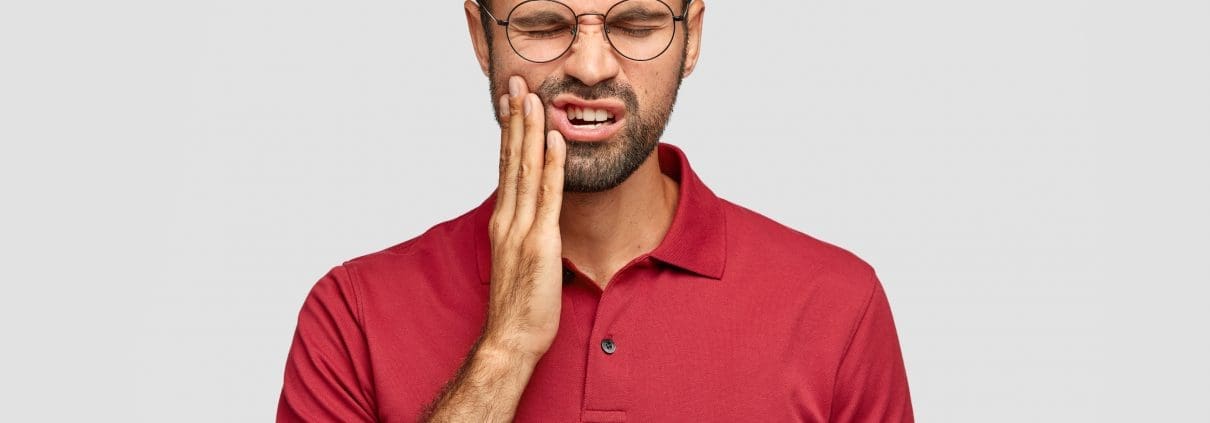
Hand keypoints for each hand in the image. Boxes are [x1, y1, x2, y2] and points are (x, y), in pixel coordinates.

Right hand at [482, 75, 567, 360]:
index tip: (511, 102)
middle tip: (516, 83)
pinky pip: (547, 197)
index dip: (509, 132)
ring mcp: (521, 230)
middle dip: (515, 118)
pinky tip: (554, 140)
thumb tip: (535, 222)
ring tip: (533, 97)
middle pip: (510, 158)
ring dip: (530, 130)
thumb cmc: (517, 307)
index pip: (505, 167)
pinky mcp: (540, 243)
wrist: (510, 339)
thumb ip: (524, 236)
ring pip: (525, 169)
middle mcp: (508, 219)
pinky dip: (550, 166)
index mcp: (503, 222)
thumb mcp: (519, 262)